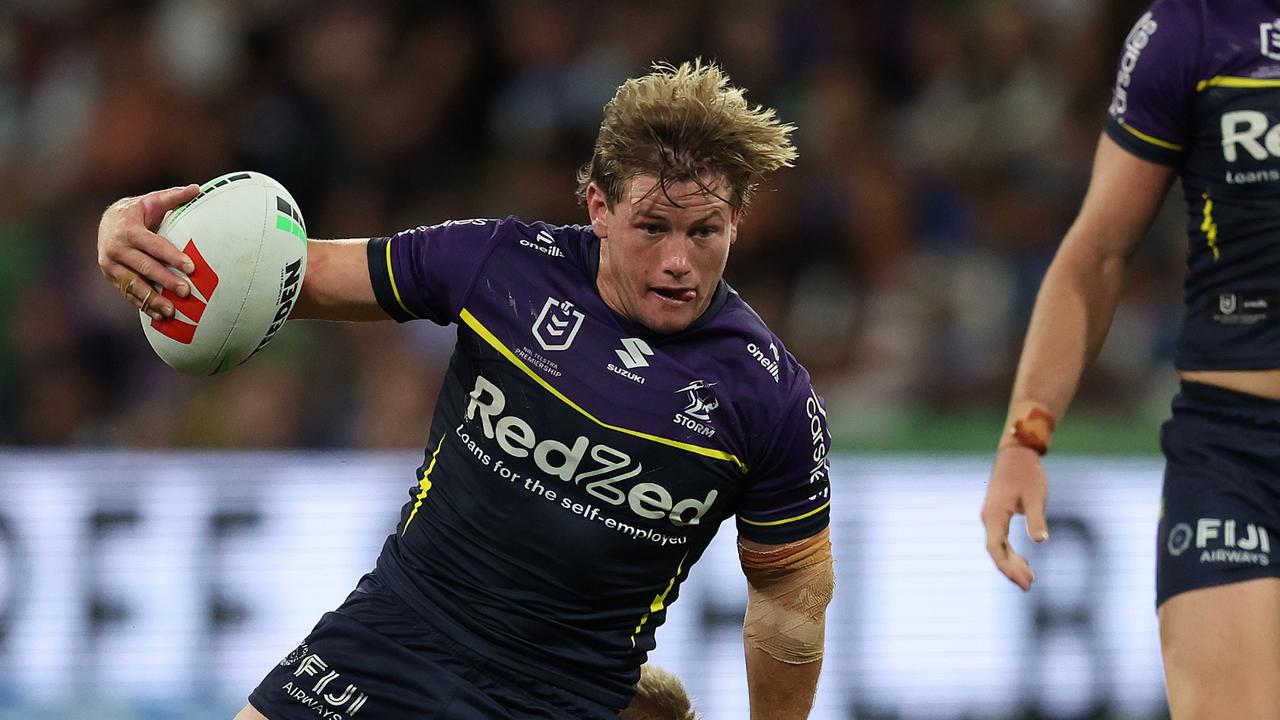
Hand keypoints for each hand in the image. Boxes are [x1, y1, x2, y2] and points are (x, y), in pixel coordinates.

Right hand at [97, 185, 199, 319]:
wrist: (106, 222)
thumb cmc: (137, 212)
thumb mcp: (151, 201)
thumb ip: (173, 197)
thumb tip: (196, 188)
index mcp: (128, 230)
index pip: (153, 245)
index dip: (172, 256)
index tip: (191, 268)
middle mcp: (115, 249)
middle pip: (145, 267)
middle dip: (166, 281)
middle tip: (187, 292)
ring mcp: (110, 265)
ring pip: (134, 285)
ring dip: (153, 299)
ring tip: (173, 311)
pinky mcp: (110, 277)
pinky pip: (127, 294)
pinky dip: (143, 305)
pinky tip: (160, 317)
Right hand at [981, 445, 1048, 590]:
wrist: (1016, 454)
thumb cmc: (1027, 473)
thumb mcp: (1035, 496)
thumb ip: (1036, 519)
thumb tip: (1041, 541)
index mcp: (994, 516)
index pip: (997, 550)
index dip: (1009, 568)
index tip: (1026, 582)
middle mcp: (989, 519)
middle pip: (997, 552)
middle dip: (1012, 570)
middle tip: (1030, 585)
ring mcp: (991, 518)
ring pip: (998, 547)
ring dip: (1012, 563)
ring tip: (1030, 578)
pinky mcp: (997, 515)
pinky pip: (1001, 540)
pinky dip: (1012, 553)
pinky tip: (1025, 561)